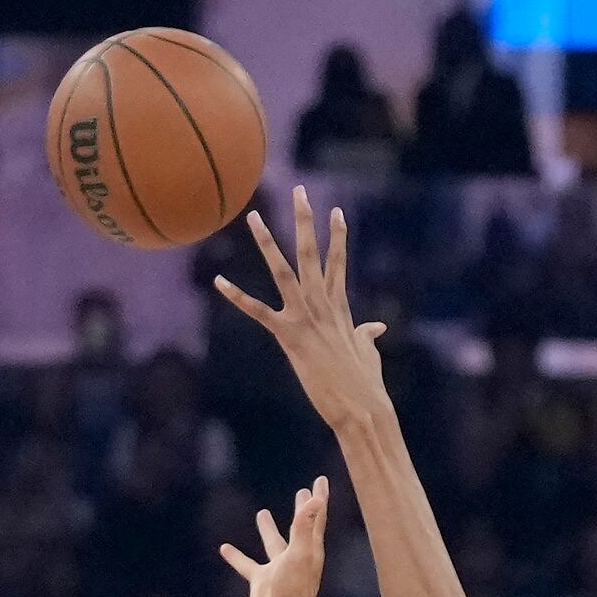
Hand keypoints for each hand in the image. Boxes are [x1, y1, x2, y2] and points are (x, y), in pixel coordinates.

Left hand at [215, 193, 392, 429]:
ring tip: (253, 217)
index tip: (336, 210)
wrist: (363, 406)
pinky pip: (258, 311)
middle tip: (299, 190)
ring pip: (283, 270)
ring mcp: (305, 317)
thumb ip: (368, 334)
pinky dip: (237, 296)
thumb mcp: (368, 352)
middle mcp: (322, 304)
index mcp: (339, 307)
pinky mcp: (289, 336)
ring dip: (267, 243)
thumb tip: (378, 327)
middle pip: (312, 252)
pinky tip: (219, 281)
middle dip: (305, 220)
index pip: (337, 262)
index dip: (337, 235)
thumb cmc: (366, 384)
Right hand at [217, 477, 327, 596]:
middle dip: (302, 510)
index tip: (320, 480)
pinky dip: (236, 557)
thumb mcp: (300, 552)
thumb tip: (316, 499)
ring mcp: (278, 569)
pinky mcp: (261, 581)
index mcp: (310, 548)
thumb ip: (305, 525)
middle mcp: (296, 556)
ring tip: (262, 513)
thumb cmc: (294, 589)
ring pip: (273, 543)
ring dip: (268, 529)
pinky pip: (246, 565)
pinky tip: (224, 549)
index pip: (316, 517)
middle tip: (302, 492)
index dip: (319, 498)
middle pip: (300, 527)